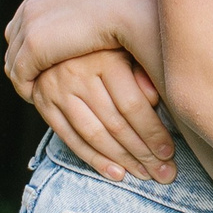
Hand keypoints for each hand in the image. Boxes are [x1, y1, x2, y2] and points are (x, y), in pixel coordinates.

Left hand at [3, 0, 151, 92]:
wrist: (134, 1)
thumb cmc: (137, 2)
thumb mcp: (112, 0)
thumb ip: (99, 8)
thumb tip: (105, 15)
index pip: (31, 12)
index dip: (35, 37)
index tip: (48, 57)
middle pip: (17, 32)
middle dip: (23, 56)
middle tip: (35, 79)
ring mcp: (32, 20)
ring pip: (14, 55)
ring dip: (24, 74)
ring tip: (37, 93)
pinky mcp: (36, 45)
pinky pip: (20, 74)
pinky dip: (26, 87)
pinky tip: (37, 98)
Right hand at [29, 51, 174, 183]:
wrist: (59, 37)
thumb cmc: (109, 46)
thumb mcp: (130, 50)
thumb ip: (144, 73)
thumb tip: (157, 100)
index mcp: (105, 58)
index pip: (131, 105)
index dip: (152, 132)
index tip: (169, 152)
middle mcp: (77, 74)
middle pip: (114, 123)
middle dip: (142, 153)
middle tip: (164, 173)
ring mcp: (57, 90)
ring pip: (93, 135)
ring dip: (122, 160)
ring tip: (145, 175)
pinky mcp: (43, 104)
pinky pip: (71, 139)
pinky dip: (94, 160)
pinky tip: (117, 173)